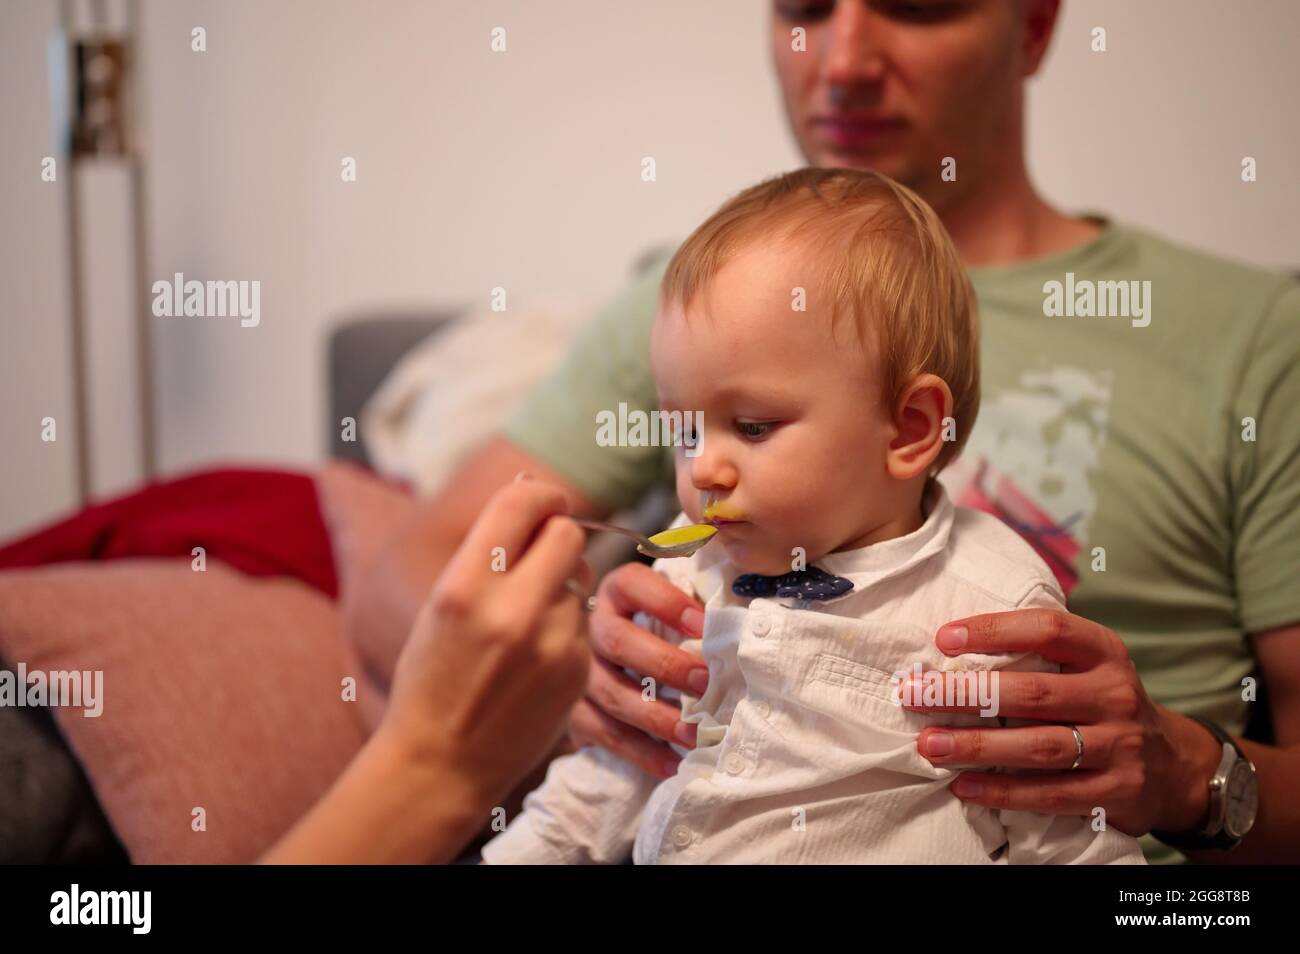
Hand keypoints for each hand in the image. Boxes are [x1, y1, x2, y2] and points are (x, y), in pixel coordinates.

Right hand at [377, 477, 591, 813]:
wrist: (441, 762)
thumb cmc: (432, 675)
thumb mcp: (441, 602)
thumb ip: (487, 547)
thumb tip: (531, 488)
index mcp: (465, 587)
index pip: (522, 504)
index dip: (539, 494)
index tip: (542, 502)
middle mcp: (512, 612)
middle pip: (567, 533)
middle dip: (555, 534)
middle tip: (536, 554)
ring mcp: (551, 644)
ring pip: (582, 575)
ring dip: (561, 582)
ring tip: (526, 615)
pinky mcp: (577, 670)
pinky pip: (584, 619)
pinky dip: (567, 623)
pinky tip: (536, 651)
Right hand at [569, 562, 710, 778]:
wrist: (614, 669)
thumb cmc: (660, 633)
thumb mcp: (673, 611)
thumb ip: (699, 609)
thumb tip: (740, 621)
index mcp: (616, 593)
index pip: (633, 584)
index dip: (667, 602)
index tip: (705, 624)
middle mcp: (592, 628)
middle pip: (618, 641)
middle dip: (665, 664)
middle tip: (706, 683)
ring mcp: (578, 672)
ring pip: (611, 693)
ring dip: (656, 716)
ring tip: (694, 735)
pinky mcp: (575, 712)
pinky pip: (605, 733)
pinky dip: (641, 752)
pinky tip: (673, 763)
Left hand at [910, 608, 1221, 835]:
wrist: (1172, 766)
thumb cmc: (1101, 704)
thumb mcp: (1087, 667)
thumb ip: (1037, 654)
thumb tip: (950, 647)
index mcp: (1104, 652)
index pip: (1048, 629)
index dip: (994, 630)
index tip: (943, 638)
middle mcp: (1115, 695)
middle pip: (1033, 692)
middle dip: (967, 694)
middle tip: (916, 695)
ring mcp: (1120, 746)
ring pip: (1039, 746)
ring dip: (977, 746)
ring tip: (930, 745)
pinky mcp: (1115, 792)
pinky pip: (1050, 793)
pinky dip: (1002, 791)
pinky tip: (962, 786)